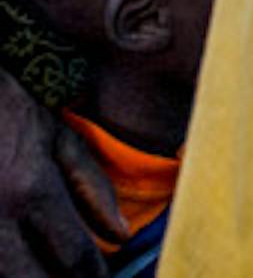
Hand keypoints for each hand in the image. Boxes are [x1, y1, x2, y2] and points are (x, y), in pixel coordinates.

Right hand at [0, 71, 117, 277]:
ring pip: (8, 277)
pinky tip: (24, 262)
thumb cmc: (6, 111)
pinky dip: (9, 267)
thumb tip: (120, 236)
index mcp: (31, 191)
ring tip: (54, 271)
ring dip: (32, 277)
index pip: (75, 257)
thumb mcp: (55, 136)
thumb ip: (91, 187)